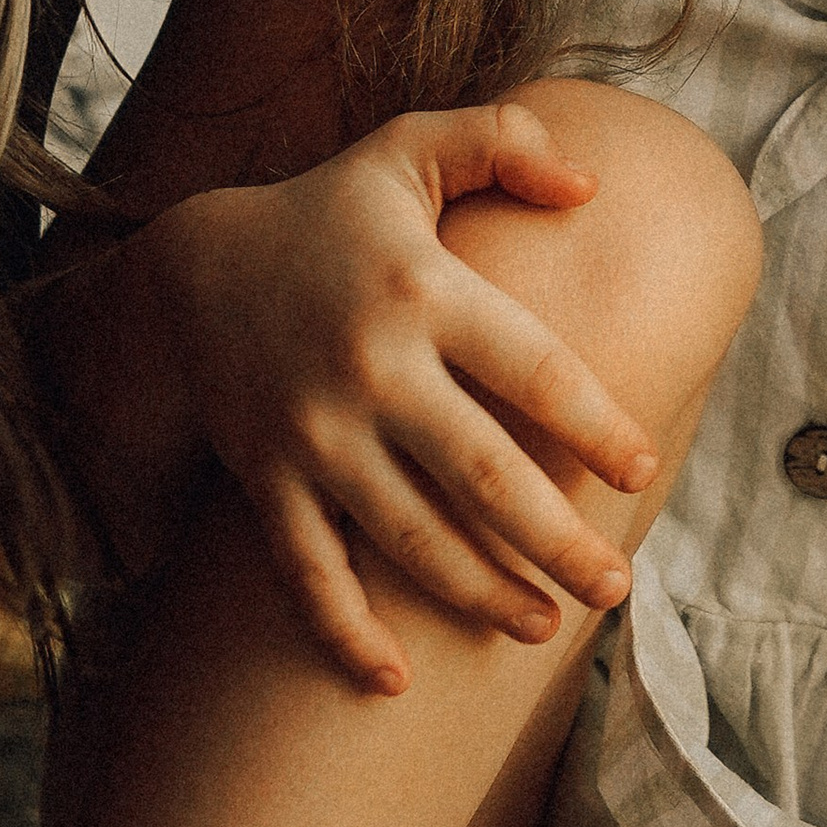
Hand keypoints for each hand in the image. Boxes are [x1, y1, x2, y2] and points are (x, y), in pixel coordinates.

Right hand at [150, 102, 659, 689]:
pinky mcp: (266, 480)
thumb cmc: (329, 215)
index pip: (534, 368)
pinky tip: (393, 683)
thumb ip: (504, 143)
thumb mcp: (407, 151)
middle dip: (556, 542)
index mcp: (424, 289)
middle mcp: (372, 368)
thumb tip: (592, 187)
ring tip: (542, 627)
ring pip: (409, 536)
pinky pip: (308, 572)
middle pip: (484, 474)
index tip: (641, 469)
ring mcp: (314, 433)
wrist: (185, 273)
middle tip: (614, 589)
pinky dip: (344, 633)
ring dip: (479, 593)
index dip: (595, 424)